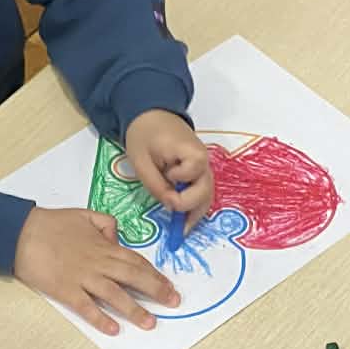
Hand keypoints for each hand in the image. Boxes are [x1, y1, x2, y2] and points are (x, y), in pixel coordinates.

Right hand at [15, 206, 179, 335]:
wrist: (20, 233)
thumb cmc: (51, 223)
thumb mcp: (83, 215)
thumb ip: (105, 224)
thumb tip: (117, 237)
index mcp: (104, 246)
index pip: (136, 261)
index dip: (154, 274)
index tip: (169, 285)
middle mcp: (98, 263)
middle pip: (133, 277)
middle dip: (156, 290)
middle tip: (173, 302)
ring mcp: (83, 278)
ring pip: (115, 295)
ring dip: (134, 309)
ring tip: (150, 322)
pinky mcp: (66, 291)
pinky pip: (86, 307)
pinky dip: (100, 318)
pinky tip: (114, 329)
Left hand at [123, 110, 214, 229]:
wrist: (151, 115)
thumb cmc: (145, 134)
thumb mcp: (142, 161)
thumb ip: (156, 185)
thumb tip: (170, 205)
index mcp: (191, 151)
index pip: (193, 174)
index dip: (179, 182)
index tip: (165, 179)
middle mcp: (203, 160)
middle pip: (205, 190)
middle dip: (189, 206)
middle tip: (174, 219)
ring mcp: (203, 167)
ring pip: (207, 195)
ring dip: (195, 213)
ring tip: (182, 232)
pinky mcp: (198, 172)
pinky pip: (201, 192)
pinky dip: (194, 207)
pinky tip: (185, 222)